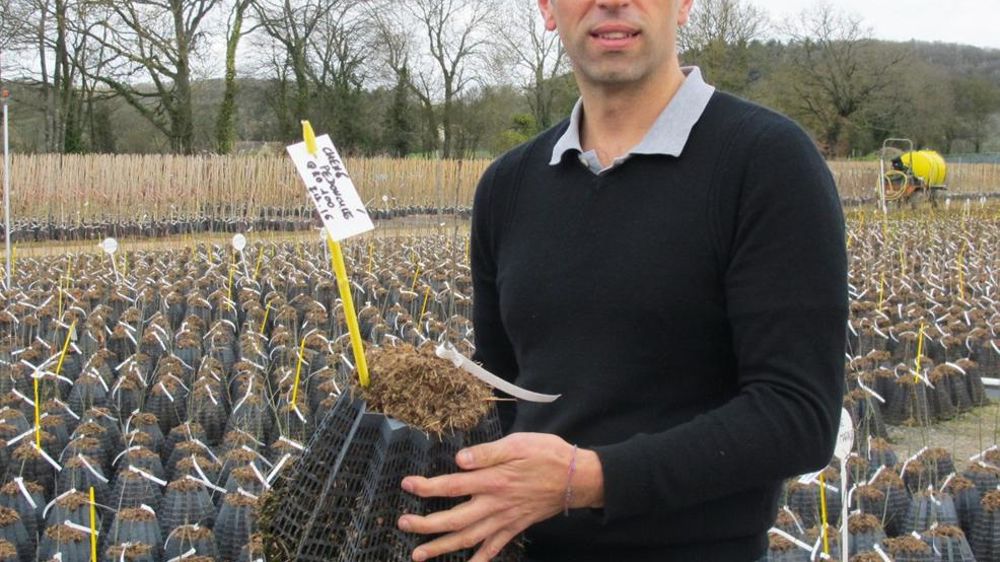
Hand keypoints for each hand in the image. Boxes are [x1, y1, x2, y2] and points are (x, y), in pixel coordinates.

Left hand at [397, 432, 603, 561]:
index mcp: (493, 480)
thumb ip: (487, 453)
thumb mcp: (518, 443)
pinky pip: (493, 550)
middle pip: (453, 519)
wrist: (578, 478)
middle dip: (425, 525)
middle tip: (402, 524)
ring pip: (468, 539)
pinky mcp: (515, 527)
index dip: (427, 487)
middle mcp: (494, 504)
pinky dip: (478, 561)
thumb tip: (459, 459)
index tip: (407, 485)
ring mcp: (504, 520)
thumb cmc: (548, 455)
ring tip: (419, 554)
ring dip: (442, 548)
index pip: (452, 485)